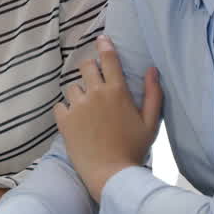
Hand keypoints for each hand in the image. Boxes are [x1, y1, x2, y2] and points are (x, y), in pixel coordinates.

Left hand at [54, 35, 162, 200]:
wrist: (111, 174)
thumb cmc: (133, 149)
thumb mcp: (151, 123)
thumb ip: (153, 94)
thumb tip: (152, 69)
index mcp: (117, 91)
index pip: (109, 59)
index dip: (105, 46)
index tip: (102, 39)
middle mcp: (95, 93)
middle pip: (86, 66)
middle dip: (90, 69)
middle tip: (94, 81)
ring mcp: (77, 106)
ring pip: (72, 87)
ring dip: (78, 93)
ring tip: (86, 109)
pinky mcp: (64, 121)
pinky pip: (60, 105)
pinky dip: (65, 110)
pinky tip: (75, 120)